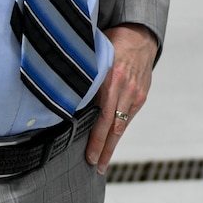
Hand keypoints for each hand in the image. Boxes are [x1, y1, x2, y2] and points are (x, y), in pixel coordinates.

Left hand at [87, 23, 156, 173]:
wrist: (141, 35)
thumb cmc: (113, 42)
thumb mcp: (95, 54)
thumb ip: (83, 75)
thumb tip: (60, 92)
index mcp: (111, 79)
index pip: (103, 118)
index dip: (96, 139)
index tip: (88, 157)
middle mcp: (126, 89)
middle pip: (114, 127)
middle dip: (104, 150)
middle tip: (96, 168)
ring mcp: (136, 94)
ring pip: (123, 126)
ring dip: (112, 145)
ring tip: (102, 162)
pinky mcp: (142, 95)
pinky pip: (128, 117)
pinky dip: (119, 131)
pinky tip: (111, 141)